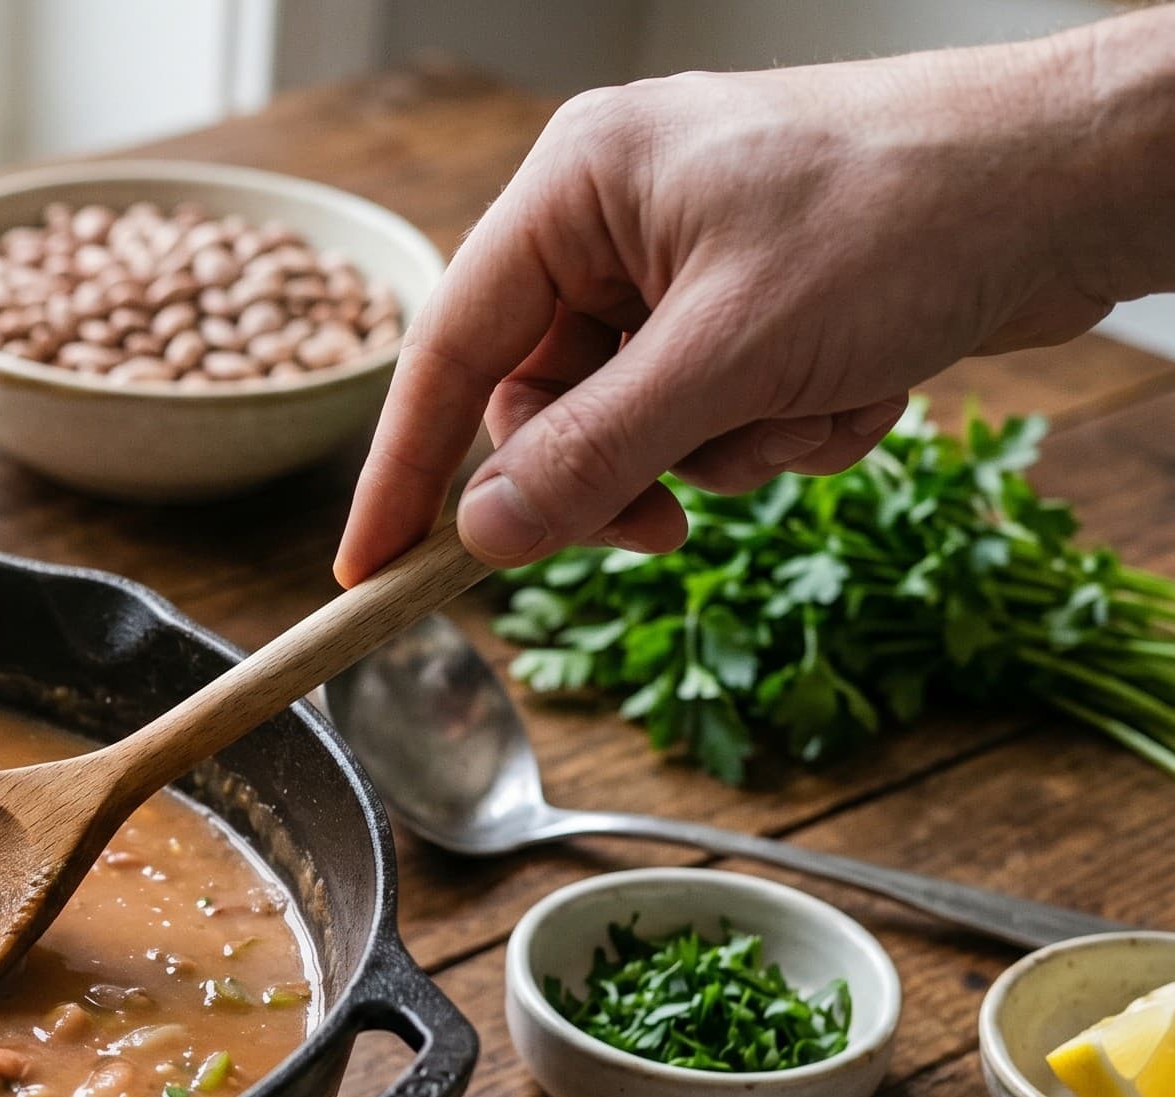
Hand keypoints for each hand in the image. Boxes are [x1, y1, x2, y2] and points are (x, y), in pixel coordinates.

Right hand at [333, 12, 1174, 584]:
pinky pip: (718, 413)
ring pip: (639, 421)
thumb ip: (592, 453)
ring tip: (813, 409)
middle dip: (621, 467)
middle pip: (545, 401)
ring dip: (728, 449)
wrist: (1080, 179)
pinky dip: (784, 427)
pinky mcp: (757, 303)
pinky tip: (857, 388)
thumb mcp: (730, 356)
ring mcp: (690, 260)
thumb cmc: (908, 215)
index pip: (450, 346)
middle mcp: (618, 216)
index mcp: (578, 185)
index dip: (405, 468)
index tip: (367, 567)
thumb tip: (482, 535)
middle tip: (666, 523)